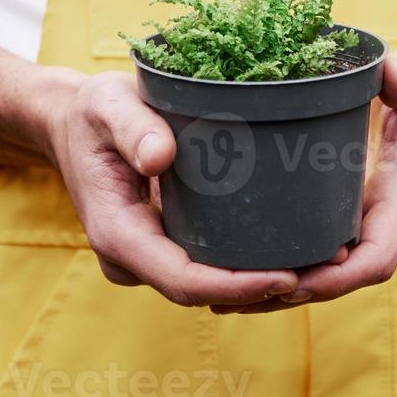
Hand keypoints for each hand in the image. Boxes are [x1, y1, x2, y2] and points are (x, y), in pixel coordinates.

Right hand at [49, 71, 298, 306]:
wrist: (71, 122)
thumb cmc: (92, 112)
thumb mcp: (107, 104)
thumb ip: (131, 127)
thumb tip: (160, 158)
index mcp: (118, 236)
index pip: (185, 280)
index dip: (237, 285)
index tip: (287, 274)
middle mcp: (132, 258)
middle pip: (204, 292)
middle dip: (261, 288)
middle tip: (324, 268)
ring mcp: (148, 255)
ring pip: (208, 284)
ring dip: (259, 280)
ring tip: (321, 261)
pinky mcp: (163, 243)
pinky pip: (206, 264)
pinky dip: (246, 261)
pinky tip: (292, 245)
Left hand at [212, 45, 396, 313]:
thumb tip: (393, 81)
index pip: (377, 257)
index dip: (338, 278)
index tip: (296, 284)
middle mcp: (384, 223)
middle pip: (341, 279)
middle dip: (293, 293)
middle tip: (237, 297)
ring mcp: (363, 225)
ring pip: (324, 274)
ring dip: (277, 293)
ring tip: (223, 299)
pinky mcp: (345, 218)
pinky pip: (315, 253)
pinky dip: (279, 269)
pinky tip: (235, 273)